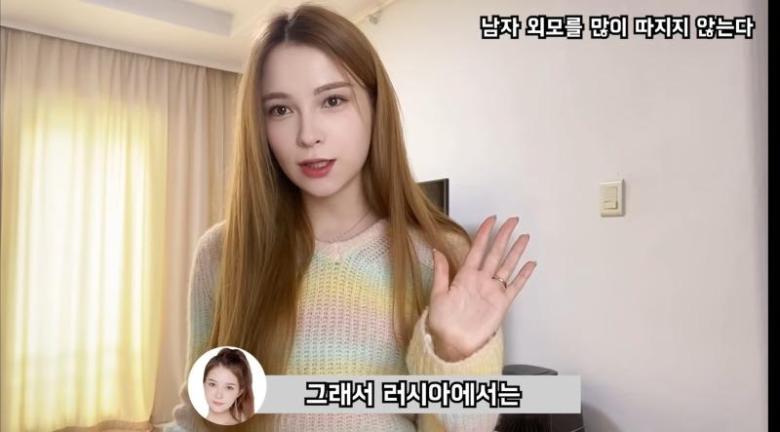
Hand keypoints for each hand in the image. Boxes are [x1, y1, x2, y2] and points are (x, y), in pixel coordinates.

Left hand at [427, 215, 536, 361]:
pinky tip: (530, 264)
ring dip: (516, 251)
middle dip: (504, 235)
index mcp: (465, 275)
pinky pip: (515, 286)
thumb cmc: (442, 321)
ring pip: (507, 265)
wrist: (453, 343)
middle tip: (512, 221)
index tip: (491, 219)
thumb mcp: (438, 294)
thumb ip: (442, 271)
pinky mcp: (501, 303)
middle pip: (495, 252)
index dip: (484, 233)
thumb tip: (437, 250)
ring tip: (524, 237)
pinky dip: (523, 275)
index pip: (477, 249)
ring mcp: (492, 290)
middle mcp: (480, 280)